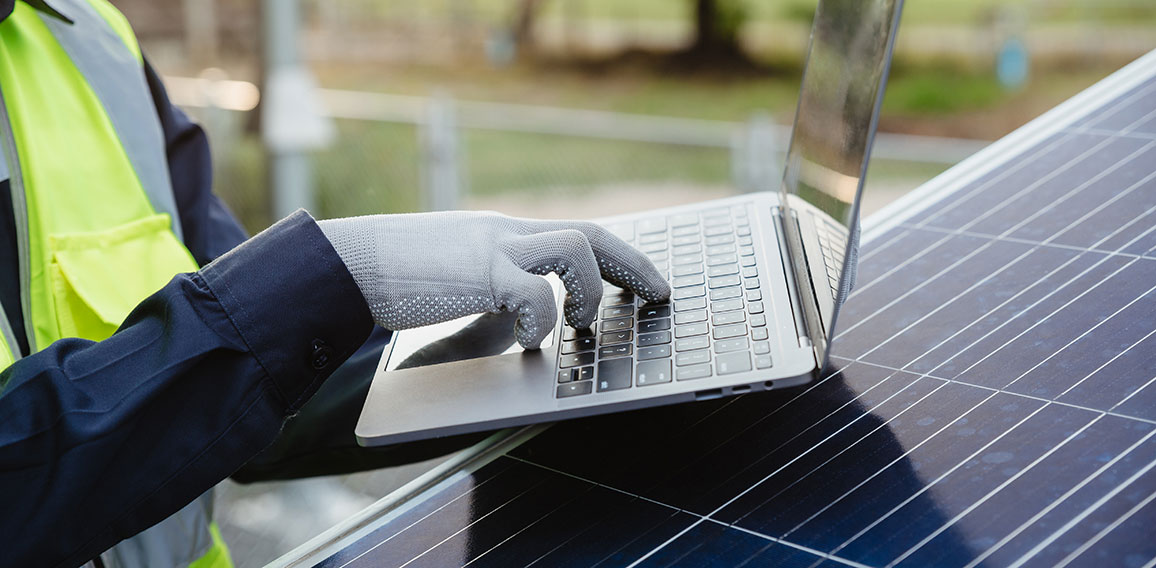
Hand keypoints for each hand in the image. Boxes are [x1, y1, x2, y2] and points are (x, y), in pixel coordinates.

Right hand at [318, 211, 670, 348]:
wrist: (348, 263)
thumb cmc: (400, 279)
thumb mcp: (463, 289)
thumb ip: (499, 304)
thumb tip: (526, 333)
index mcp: (507, 236)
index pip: (578, 232)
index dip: (620, 256)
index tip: (644, 281)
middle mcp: (507, 233)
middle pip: (590, 232)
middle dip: (633, 265)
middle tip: (658, 294)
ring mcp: (493, 247)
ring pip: (574, 245)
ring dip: (586, 289)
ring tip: (577, 320)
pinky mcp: (476, 271)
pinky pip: (532, 289)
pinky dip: (539, 320)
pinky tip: (522, 340)